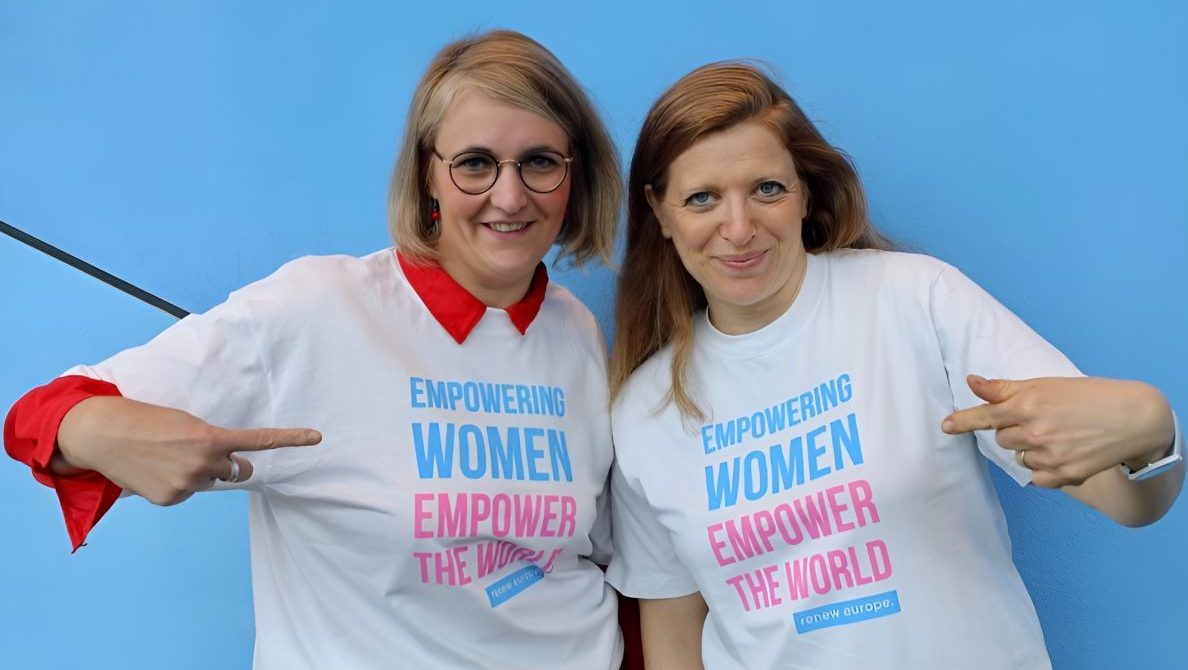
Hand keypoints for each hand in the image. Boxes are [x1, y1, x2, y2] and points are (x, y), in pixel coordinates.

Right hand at [55, 396, 321, 504]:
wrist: (104, 433)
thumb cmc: (149, 421)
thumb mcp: (187, 423)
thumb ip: (214, 443)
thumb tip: (231, 468)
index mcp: (211, 438)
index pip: (259, 441)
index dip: (291, 438)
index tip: (317, 437)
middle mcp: (204, 464)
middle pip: (236, 470)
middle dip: (228, 464)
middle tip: (203, 453)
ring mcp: (187, 485)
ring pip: (210, 481)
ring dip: (197, 472)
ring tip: (167, 457)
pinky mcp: (170, 498)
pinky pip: (187, 492)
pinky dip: (176, 483)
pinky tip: (155, 470)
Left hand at [942, 375, 1173, 487]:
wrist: (1134, 419)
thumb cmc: (1088, 397)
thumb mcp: (1046, 385)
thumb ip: (1005, 389)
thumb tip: (972, 382)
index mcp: (1027, 405)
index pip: (984, 416)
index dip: (962, 421)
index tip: (945, 426)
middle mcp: (1034, 432)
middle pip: (1001, 438)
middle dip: (1014, 430)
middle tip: (1042, 420)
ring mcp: (1049, 456)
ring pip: (1019, 458)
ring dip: (1030, 449)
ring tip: (1059, 435)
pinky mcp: (1064, 476)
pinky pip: (1037, 477)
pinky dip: (1045, 468)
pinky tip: (1065, 453)